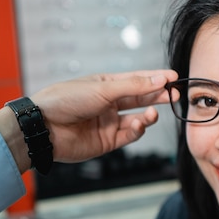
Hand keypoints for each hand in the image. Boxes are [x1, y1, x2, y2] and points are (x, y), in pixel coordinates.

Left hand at [31, 69, 176, 162]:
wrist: (44, 127)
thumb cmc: (66, 100)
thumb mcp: (103, 88)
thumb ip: (134, 86)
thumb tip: (160, 78)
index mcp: (105, 85)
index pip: (136, 79)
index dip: (155, 78)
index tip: (174, 77)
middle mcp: (108, 103)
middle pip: (140, 99)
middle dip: (157, 97)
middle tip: (174, 95)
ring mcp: (108, 123)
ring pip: (137, 119)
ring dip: (148, 116)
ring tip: (154, 113)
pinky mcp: (107, 142)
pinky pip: (129, 136)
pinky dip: (138, 131)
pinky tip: (140, 124)